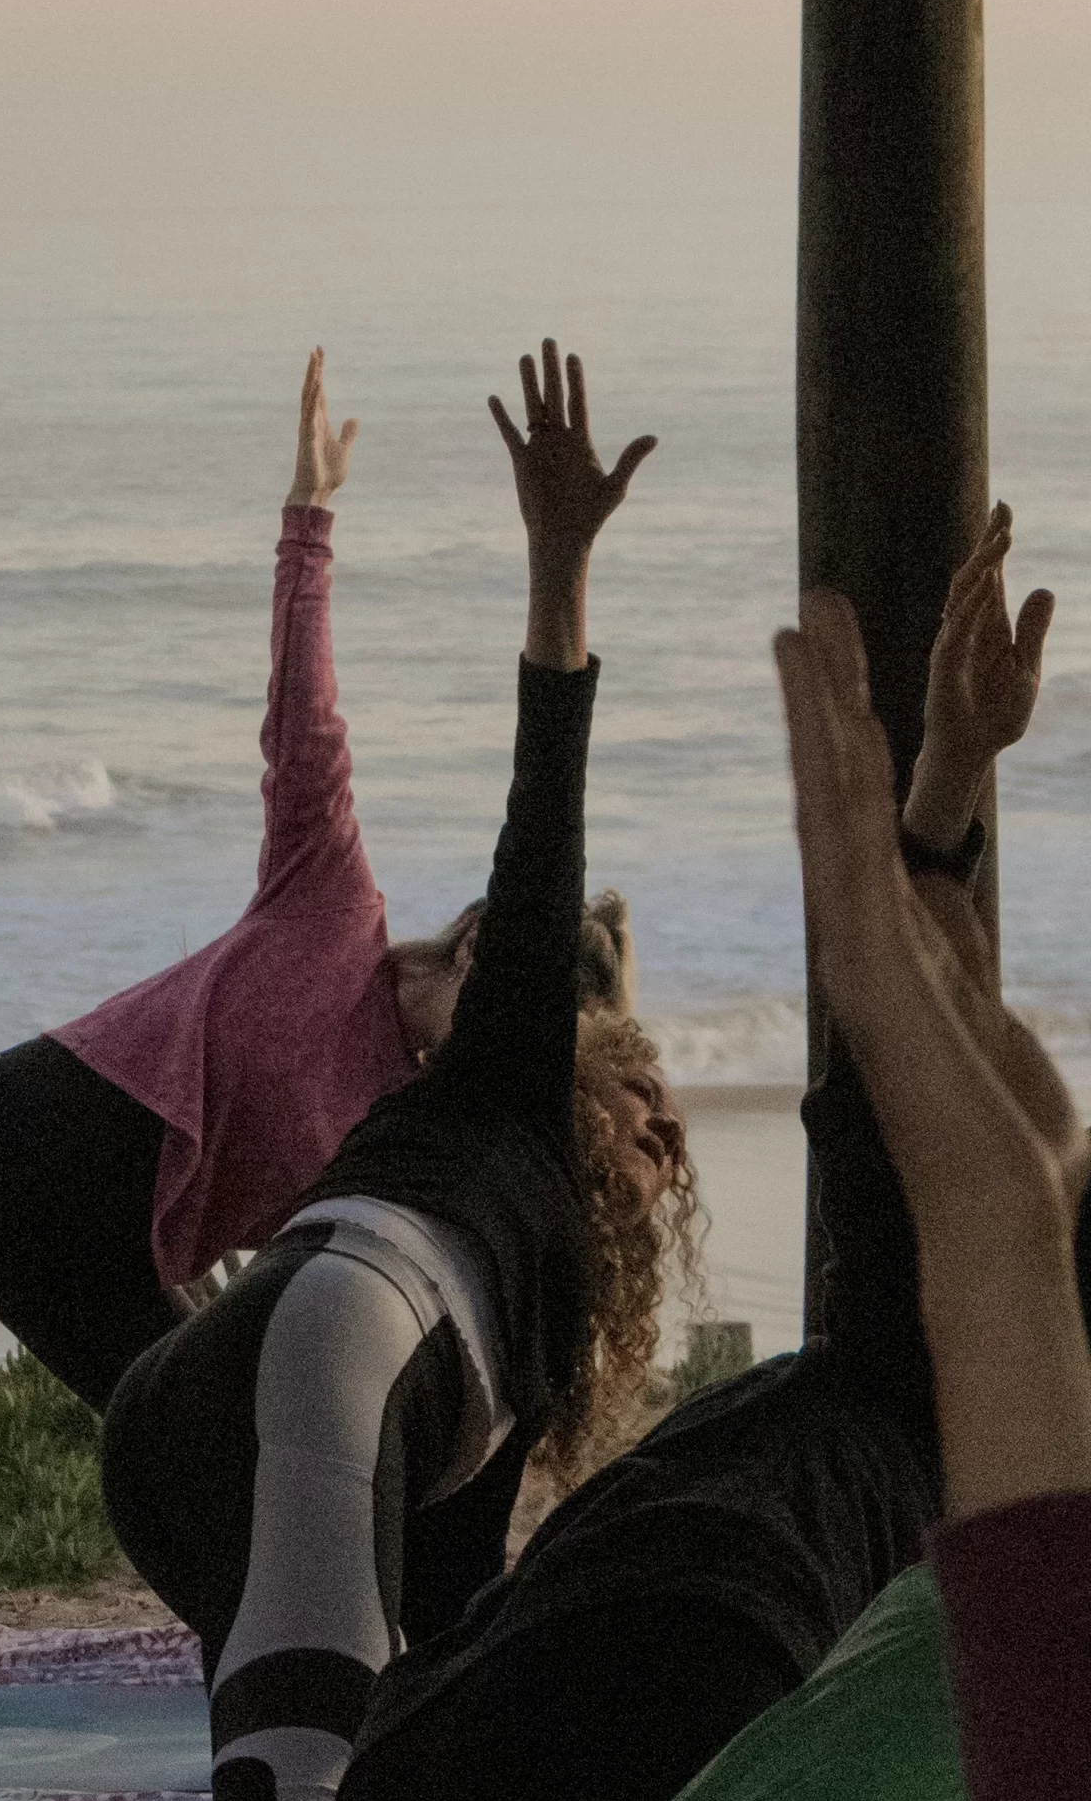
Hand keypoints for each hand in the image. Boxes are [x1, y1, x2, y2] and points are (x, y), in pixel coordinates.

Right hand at [286, 348, 356, 510]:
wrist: (317, 494)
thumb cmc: (327, 475)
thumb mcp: (344, 449)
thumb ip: (348, 433)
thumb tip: (353, 419)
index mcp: (320, 424)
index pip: (319, 394)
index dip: (320, 375)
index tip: (320, 356)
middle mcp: (311, 423)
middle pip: (312, 391)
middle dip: (314, 371)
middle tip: (316, 350)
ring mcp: (308, 431)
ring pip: (308, 399)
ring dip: (312, 380)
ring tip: (314, 361)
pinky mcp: (308, 441)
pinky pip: (310, 417)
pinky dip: (312, 401)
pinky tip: (316, 387)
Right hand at [490, 343, 651, 669]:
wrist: (562, 537)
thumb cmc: (590, 516)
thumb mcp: (615, 485)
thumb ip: (630, 458)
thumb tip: (652, 437)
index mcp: (581, 441)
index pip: (578, 401)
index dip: (576, 378)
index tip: (573, 356)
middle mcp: (558, 439)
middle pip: (555, 395)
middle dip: (552, 368)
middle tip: (549, 341)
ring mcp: (539, 448)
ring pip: (533, 407)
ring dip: (528, 382)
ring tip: (525, 357)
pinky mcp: (521, 461)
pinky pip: (510, 433)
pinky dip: (502, 416)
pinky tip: (494, 398)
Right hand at [779, 590, 1090, 1513]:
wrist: (998, 1197)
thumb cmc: (994, 1120)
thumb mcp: (984, 998)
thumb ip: (955, 939)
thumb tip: (936, 888)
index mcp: (885, 931)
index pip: (855, 810)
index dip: (840, 729)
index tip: (829, 658)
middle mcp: (857, 929)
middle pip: (832, 787)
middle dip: (821, 691)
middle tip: (804, 603)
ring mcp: (858, 946)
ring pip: (833, 803)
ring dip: (819, 711)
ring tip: (803, 628)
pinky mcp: (874, 968)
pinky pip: (855, 857)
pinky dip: (841, 787)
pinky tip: (838, 726)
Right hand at [905, 504, 1056, 845]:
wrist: (972, 753)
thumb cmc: (996, 716)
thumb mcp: (1028, 668)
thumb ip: (1032, 631)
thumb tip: (1043, 589)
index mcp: (991, 627)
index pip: (993, 576)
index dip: (996, 544)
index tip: (1004, 510)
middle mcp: (968, 629)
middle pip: (975, 577)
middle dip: (989, 544)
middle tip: (1002, 510)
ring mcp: (953, 645)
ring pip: (963, 597)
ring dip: (982, 567)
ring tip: (1002, 539)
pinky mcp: (944, 666)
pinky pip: (956, 629)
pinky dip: (970, 606)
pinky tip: (986, 584)